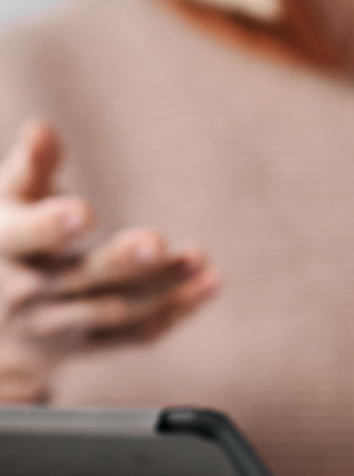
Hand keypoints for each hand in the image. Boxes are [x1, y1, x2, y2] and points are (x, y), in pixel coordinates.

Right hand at [0, 121, 219, 401]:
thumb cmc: (8, 242)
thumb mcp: (6, 204)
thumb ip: (29, 169)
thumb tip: (41, 129)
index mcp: (4, 248)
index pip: (21, 239)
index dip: (48, 227)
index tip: (84, 212)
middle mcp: (27, 295)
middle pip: (78, 280)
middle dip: (119, 263)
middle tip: (156, 243)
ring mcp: (59, 327)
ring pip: (115, 310)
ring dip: (161, 286)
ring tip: (200, 257)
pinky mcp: (91, 345)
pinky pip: (137, 334)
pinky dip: (176, 310)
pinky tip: (211, 282)